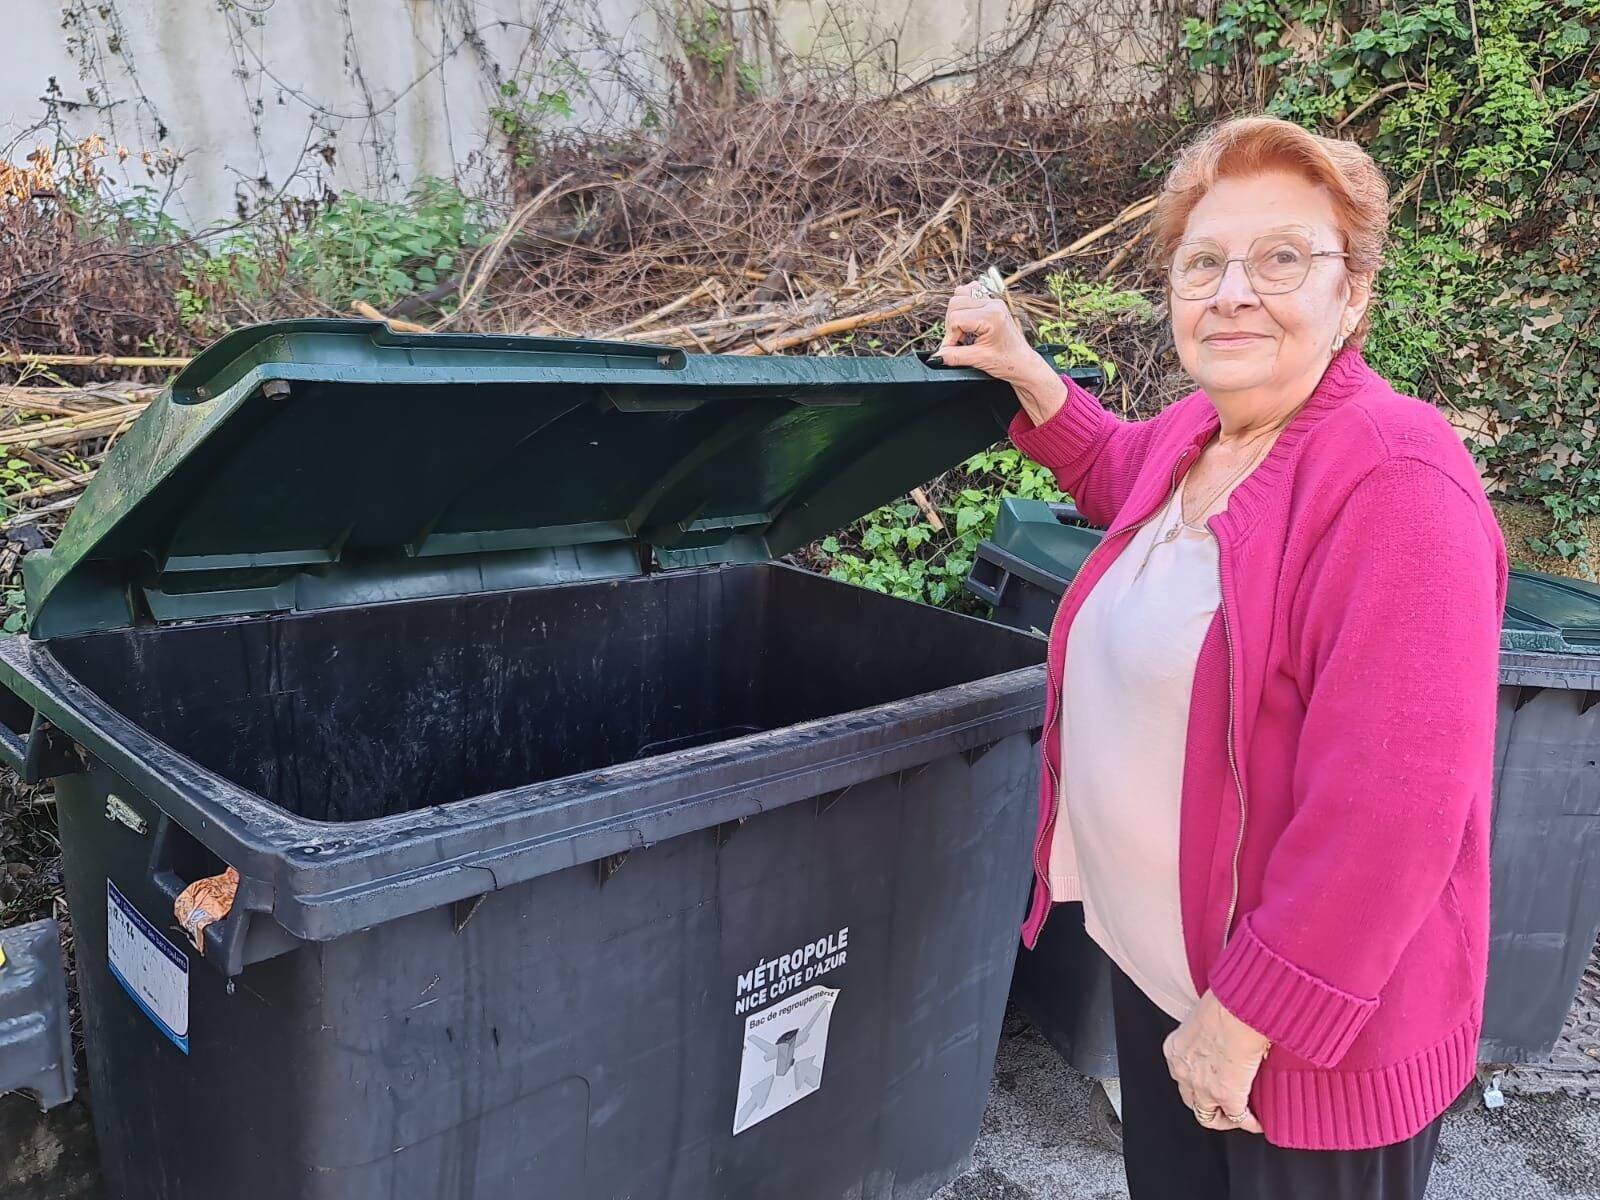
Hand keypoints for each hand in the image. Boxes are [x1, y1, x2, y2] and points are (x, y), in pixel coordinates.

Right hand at [934, 280, 1065, 425]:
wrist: (1023, 363)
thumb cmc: (1007, 362)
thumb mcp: (978, 360)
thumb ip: (954, 357)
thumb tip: (935, 357)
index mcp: (991, 316)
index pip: (956, 318)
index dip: (950, 337)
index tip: (953, 350)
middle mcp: (992, 304)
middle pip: (955, 303)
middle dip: (952, 324)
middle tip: (960, 341)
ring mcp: (993, 300)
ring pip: (961, 293)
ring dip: (957, 312)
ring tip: (964, 330)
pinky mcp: (992, 302)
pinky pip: (971, 291)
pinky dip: (964, 303)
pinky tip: (968, 319)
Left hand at [1163, 990, 1269, 1134]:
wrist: (1237, 1009)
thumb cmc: (1224, 1003)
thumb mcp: (1203, 1017)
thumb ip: (1207, 1033)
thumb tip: (1223, 1034)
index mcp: (1175, 1049)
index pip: (1181, 1074)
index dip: (1196, 1082)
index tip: (1210, 1083)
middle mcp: (1183, 1071)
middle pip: (1190, 1099)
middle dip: (1206, 1103)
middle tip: (1222, 1104)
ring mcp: (1203, 1087)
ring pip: (1208, 1116)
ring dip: (1225, 1118)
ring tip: (1240, 1117)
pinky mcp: (1226, 1096)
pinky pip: (1237, 1118)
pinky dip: (1249, 1123)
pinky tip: (1258, 1122)